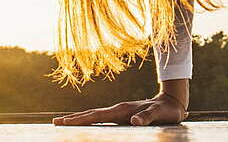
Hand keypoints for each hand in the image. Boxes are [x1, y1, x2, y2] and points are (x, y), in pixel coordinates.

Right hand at [52, 93, 186, 125]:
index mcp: (122, 110)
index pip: (96, 116)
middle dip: (73, 119)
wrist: (171, 102)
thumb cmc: (166, 111)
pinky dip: (90, 120)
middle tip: (55, 122)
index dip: (80, 119)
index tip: (64, 122)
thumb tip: (134, 121)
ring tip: (64, 122)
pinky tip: (86, 124)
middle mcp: (117, 110)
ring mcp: (119, 112)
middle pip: (90, 114)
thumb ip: (147, 118)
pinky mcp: (122, 115)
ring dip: (79, 119)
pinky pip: (101, 118)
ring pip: (94, 116)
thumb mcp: (158, 115)